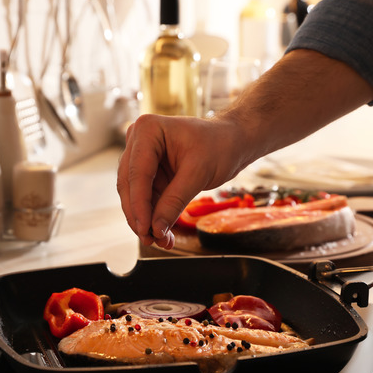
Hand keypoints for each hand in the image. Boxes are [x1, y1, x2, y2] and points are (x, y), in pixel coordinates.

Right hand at [117, 50, 372, 248]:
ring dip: (146, 217)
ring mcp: (146, 150)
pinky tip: (161, 227)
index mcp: (147, 130)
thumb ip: (174, 202)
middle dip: (140, 216)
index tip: (147, 234)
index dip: (138, 209)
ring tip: (160, 238)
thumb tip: (155, 230)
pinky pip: (146, 193)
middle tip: (153, 242)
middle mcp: (142, 137)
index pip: (133, 176)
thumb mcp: (199, 175)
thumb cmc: (225, 144)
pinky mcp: (155, 163)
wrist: (244, 136)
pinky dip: (153, 211)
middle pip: (129, 186)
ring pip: (134, 193)